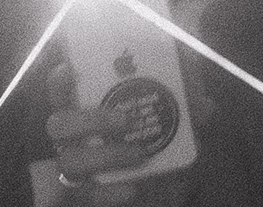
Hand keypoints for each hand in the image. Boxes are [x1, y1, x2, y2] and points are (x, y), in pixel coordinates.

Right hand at [43, 59, 198, 200]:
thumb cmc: (160, 150)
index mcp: (88, 114)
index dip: (60, 84)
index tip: (67, 69)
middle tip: (125, 120)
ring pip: (68, 161)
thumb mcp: (178, 125)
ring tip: (139, 154)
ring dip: (106, 156)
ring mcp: (73, 172)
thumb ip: (188, 109)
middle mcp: (73, 141)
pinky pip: (84, 197)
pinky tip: (131, 189)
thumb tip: (204, 104)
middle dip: (89, 119)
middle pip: (57, 125)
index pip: (62, 95)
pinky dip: (108, 194)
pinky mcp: (81, 198)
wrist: (162, 192)